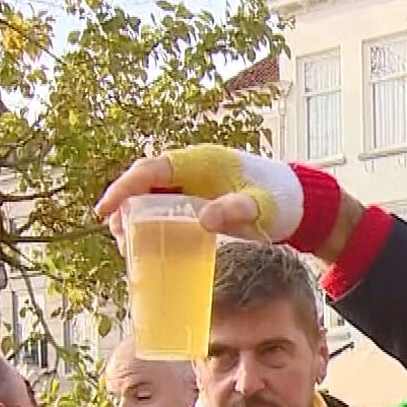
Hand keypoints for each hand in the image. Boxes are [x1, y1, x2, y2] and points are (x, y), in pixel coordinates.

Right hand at [94, 147, 360, 258]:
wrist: (300, 201)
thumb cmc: (282, 200)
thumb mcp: (262, 208)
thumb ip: (236, 211)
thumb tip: (202, 219)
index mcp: (203, 161)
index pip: (152, 169)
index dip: (124, 188)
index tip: (106, 211)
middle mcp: (194, 167)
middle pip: (145, 182)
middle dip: (125, 206)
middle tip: (117, 236)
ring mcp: (196, 182)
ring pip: (153, 195)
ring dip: (136, 216)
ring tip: (126, 245)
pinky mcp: (200, 197)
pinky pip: (167, 206)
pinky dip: (153, 222)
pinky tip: (147, 243)